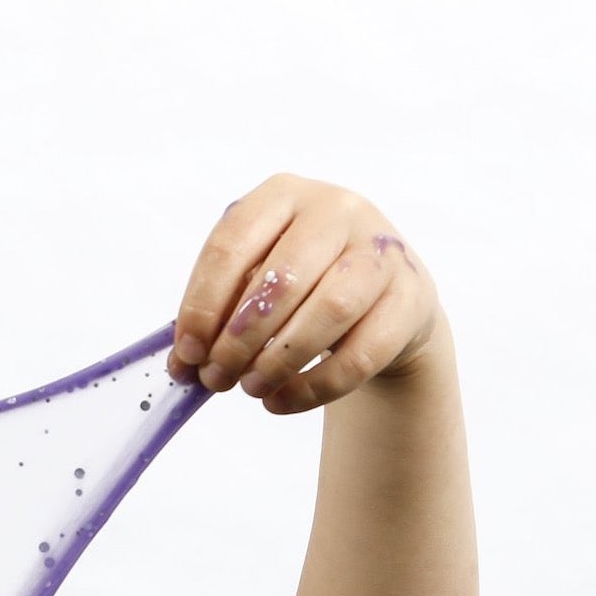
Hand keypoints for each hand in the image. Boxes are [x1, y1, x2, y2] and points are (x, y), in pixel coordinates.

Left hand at [167, 175, 439, 414]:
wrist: (380, 301)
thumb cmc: (302, 287)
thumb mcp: (255, 283)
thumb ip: (218, 315)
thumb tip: (182, 365)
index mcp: (283, 194)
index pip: (232, 243)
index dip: (202, 304)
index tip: (187, 353)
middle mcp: (337, 210)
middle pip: (282, 279)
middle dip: (239, 340)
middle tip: (217, 378)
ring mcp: (383, 249)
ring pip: (329, 311)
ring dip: (278, 361)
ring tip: (250, 389)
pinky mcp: (412, 297)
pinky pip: (362, 353)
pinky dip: (314, 386)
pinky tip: (281, 401)